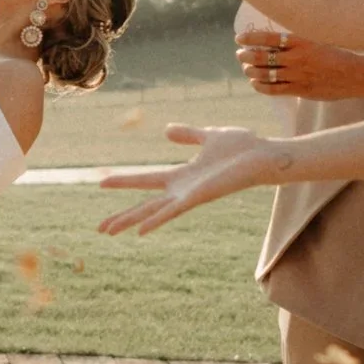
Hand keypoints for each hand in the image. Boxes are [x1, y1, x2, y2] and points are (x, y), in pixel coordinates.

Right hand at [99, 125, 279, 234]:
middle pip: (145, 204)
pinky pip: (172, 212)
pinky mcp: (199, 198)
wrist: (264, 155)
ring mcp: (190, 196)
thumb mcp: (208, 136)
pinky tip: (139, 231)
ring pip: (152, 211)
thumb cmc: (243, 147)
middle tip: (99, 228)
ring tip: (108, 231)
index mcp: (183, 176)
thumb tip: (165, 131)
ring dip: (129, 221)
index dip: (125, 182)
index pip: (147, 181)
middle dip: (122, 216)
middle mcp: (183, 190)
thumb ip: (187, 135)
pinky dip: (155, 220)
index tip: (101, 183)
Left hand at [236, 30, 363, 102]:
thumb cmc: (336, 56)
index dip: (251, 38)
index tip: (239, 39)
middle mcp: (296, 58)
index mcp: (301, 42)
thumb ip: (296, 43)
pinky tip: (255, 83)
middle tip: (240, 54)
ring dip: (251, 71)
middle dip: (247, 55)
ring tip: (247, 69)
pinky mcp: (300, 90)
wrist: (354, 75)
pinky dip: (261, 86)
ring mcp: (297, 75)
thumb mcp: (316, 42)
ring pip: (265, 74)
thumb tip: (274, 42)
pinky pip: (274, 89)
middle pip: (263, 56)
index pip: (269, 38)